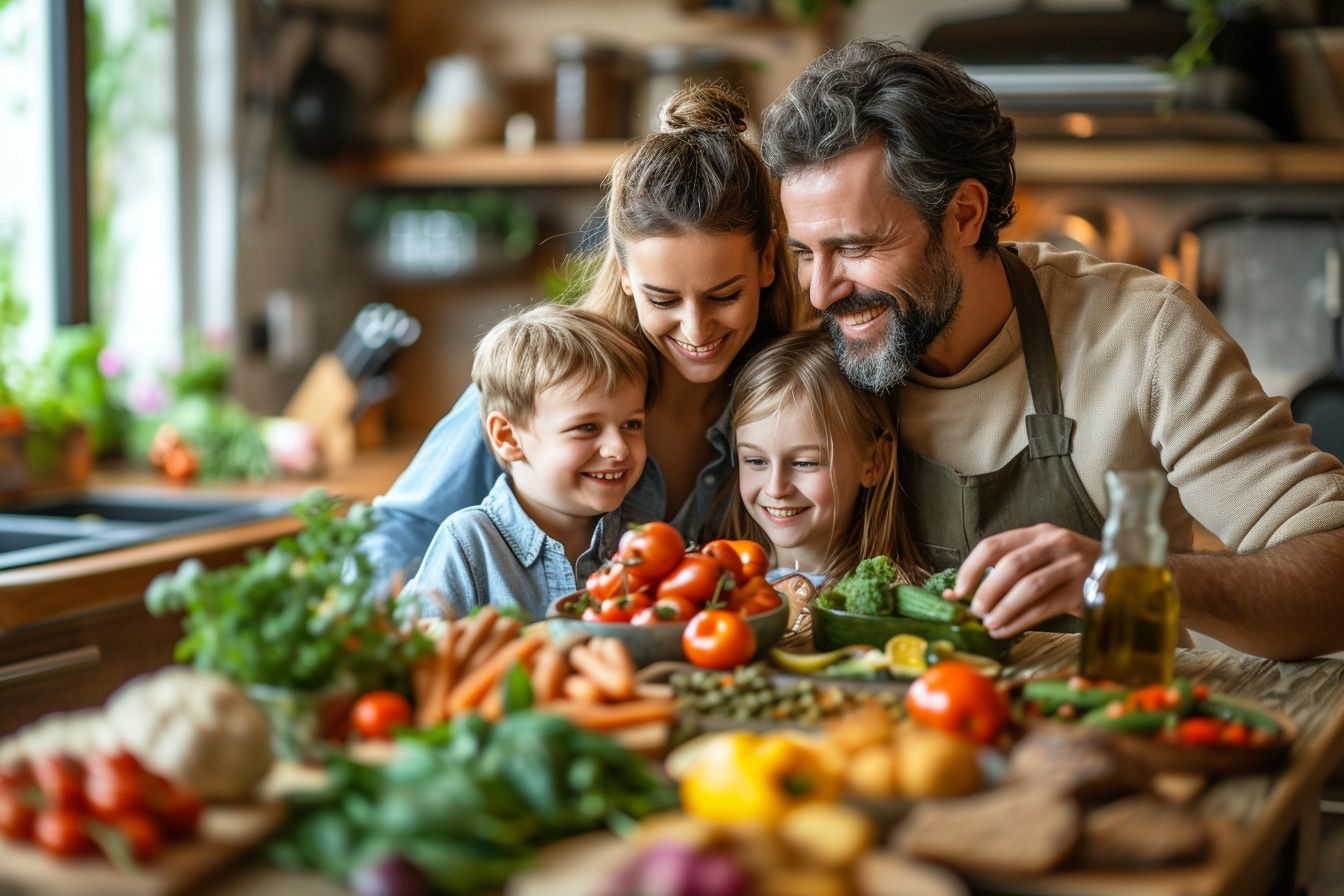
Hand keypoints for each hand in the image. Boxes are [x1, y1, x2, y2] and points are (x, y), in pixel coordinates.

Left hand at [953, 524, 1099, 637]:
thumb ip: (1006, 571)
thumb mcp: (1042, 558)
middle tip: (975, 611)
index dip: (971, 569)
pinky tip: (1005, 631)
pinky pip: (1044, 608)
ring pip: (1028, 587)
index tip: (958, 591)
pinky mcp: (1083, 591)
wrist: (1122, 575)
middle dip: (987, 591)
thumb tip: (956, 595)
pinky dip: (1019, 621)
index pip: (994, 545)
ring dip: (1003, 609)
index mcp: (1038, 533)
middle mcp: (1056, 544)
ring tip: (988, 624)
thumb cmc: (1070, 570)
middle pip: (1011, 565)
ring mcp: (1073, 566)